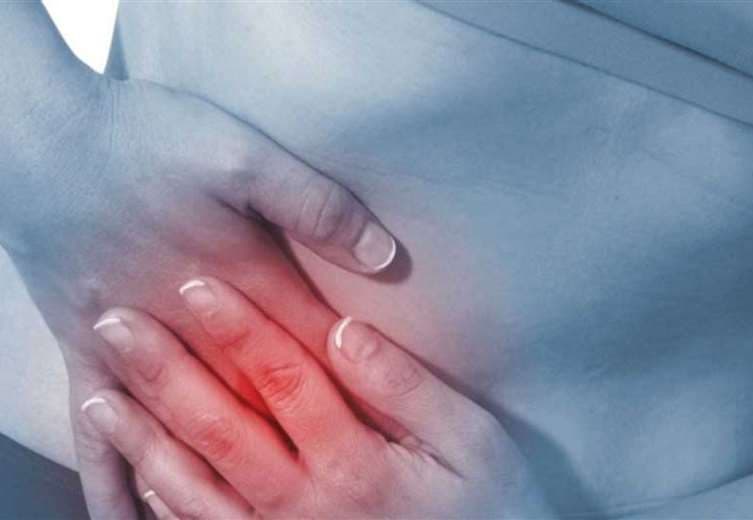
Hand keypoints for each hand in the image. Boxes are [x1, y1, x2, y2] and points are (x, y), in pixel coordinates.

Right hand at [2, 77, 394, 518]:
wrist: (38, 140)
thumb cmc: (141, 139)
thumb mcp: (240, 150)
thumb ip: (315, 204)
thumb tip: (380, 253)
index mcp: (238, 277)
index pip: (313, 346)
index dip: (356, 388)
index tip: (391, 430)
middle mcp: (191, 326)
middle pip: (262, 395)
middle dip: (307, 438)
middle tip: (348, 485)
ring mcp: (135, 347)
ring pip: (191, 427)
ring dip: (228, 473)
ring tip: (266, 514)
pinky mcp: (84, 352)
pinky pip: (99, 436)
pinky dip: (118, 484)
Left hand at [82, 277, 555, 518]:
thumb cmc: (486, 507)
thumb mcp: (475, 444)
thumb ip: (411, 389)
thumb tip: (348, 331)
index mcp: (356, 461)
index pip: (283, 378)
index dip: (237, 328)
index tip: (196, 284)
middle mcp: (306, 503)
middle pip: (222, 426)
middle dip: (164, 372)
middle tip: (115, 325)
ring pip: (195, 487)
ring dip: (144, 437)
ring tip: (100, 394)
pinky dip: (161, 505)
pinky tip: (136, 472)